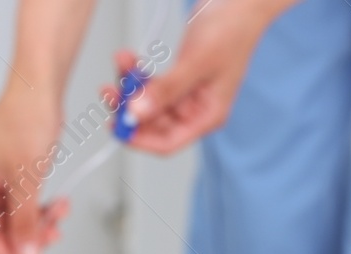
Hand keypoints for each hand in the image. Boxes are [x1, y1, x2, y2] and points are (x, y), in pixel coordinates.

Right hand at [0, 86, 70, 253]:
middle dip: (28, 236)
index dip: (7, 253)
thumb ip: (26, 223)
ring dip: (38, 223)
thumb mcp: (27, 180)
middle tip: (51, 237)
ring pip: (14, 221)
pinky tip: (57, 205)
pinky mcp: (9, 177)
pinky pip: (22, 206)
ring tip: (58, 216)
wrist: (40, 88)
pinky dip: (40, 210)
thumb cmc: (24, 117)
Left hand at [116, 0, 288, 153]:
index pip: (168, 142)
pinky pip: (151, 83)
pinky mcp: (177, 78)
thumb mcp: (197, 63)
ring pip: (148, 102)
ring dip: (130, 86)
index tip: (118, 126)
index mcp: (207, 116)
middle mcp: (195, 110)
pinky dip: (138, 73)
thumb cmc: (232, 31)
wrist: (239, 3)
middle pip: (153, 123)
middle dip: (129, 107)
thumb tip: (137, 113)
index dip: (140, 139)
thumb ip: (167, 90)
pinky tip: (128, 59)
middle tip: (111, 91)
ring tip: (122, 63)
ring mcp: (186, 94)